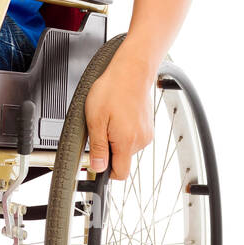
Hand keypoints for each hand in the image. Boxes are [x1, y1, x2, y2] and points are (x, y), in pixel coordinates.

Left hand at [84, 52, 154, 180]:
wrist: (131, 70)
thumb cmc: (112, 90)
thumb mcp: (95, 120)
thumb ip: (98, 147)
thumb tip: (98, 168)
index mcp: (126, 142)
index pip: (120, 174)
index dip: (105, 171)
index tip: (96, 161)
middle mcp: (140, 141)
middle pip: (122, 160)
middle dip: (108, 149)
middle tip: (99, 128)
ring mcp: (146, 133)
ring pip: (126, 147)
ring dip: (115, 138)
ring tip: (109, 118)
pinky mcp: (148, 126)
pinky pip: (133, 136)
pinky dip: (124, 130)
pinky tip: (118, 115)